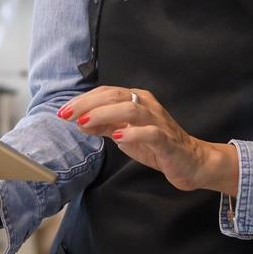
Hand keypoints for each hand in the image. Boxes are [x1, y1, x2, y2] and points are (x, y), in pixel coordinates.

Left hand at [58, 86, 238, 194]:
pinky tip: (117, 137)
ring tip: (86, 123)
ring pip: (131, 108)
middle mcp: (147, 105)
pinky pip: (151, 132)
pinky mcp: (168, 140)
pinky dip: (132, 133)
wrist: (189, 161)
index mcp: (136, 99)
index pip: (105, 92)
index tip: (63, 112)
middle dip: (87, 104)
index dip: (83, 100)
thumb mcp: (123, 133)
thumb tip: (78, 121)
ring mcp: (158, 121)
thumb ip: (103, 126)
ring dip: (105, 114)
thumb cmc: (156, 145)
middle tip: (67, 115)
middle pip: (115, 96)